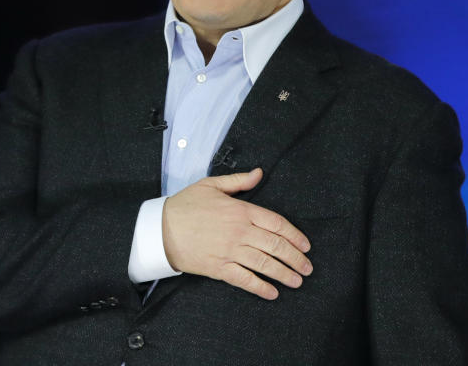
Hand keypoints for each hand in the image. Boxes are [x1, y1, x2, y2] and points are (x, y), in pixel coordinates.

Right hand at [161, 168, 312, 299]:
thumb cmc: (185, 205)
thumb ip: (239, 181)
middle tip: (307, 268)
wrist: (160, 229)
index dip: (295, 236)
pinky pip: (244, 280)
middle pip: (276, 246)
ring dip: (284, 274)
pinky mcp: (219, 268)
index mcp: (241, 210)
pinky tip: (272, 293)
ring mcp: (230, 251)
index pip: (277, 223)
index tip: (306, 246)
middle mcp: (239, 232)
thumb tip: (259, 173)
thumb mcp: (212, 185)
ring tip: (297, 281)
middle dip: (295, 258)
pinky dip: (260, 287)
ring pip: (264, 264)